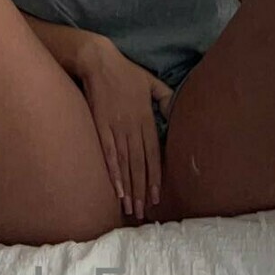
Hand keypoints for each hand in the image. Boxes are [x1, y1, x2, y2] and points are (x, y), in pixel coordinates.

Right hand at [75, 37, 173, 219]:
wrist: (99, 62)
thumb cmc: (125, 72)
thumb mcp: (151, 82)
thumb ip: (165, 97)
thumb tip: (174, 113)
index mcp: (146, 117)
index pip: (154, 154)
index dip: (155, 176)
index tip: (157, 196)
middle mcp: (133, 126)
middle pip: (139, 164)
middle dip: (142, 189)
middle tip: (144, 212)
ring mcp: (116, 127)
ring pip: (125, 163)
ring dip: (129, 187)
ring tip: (131, 207)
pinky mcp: (100, 126)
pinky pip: (108, 154)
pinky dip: (113, 172)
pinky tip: (117, 189)